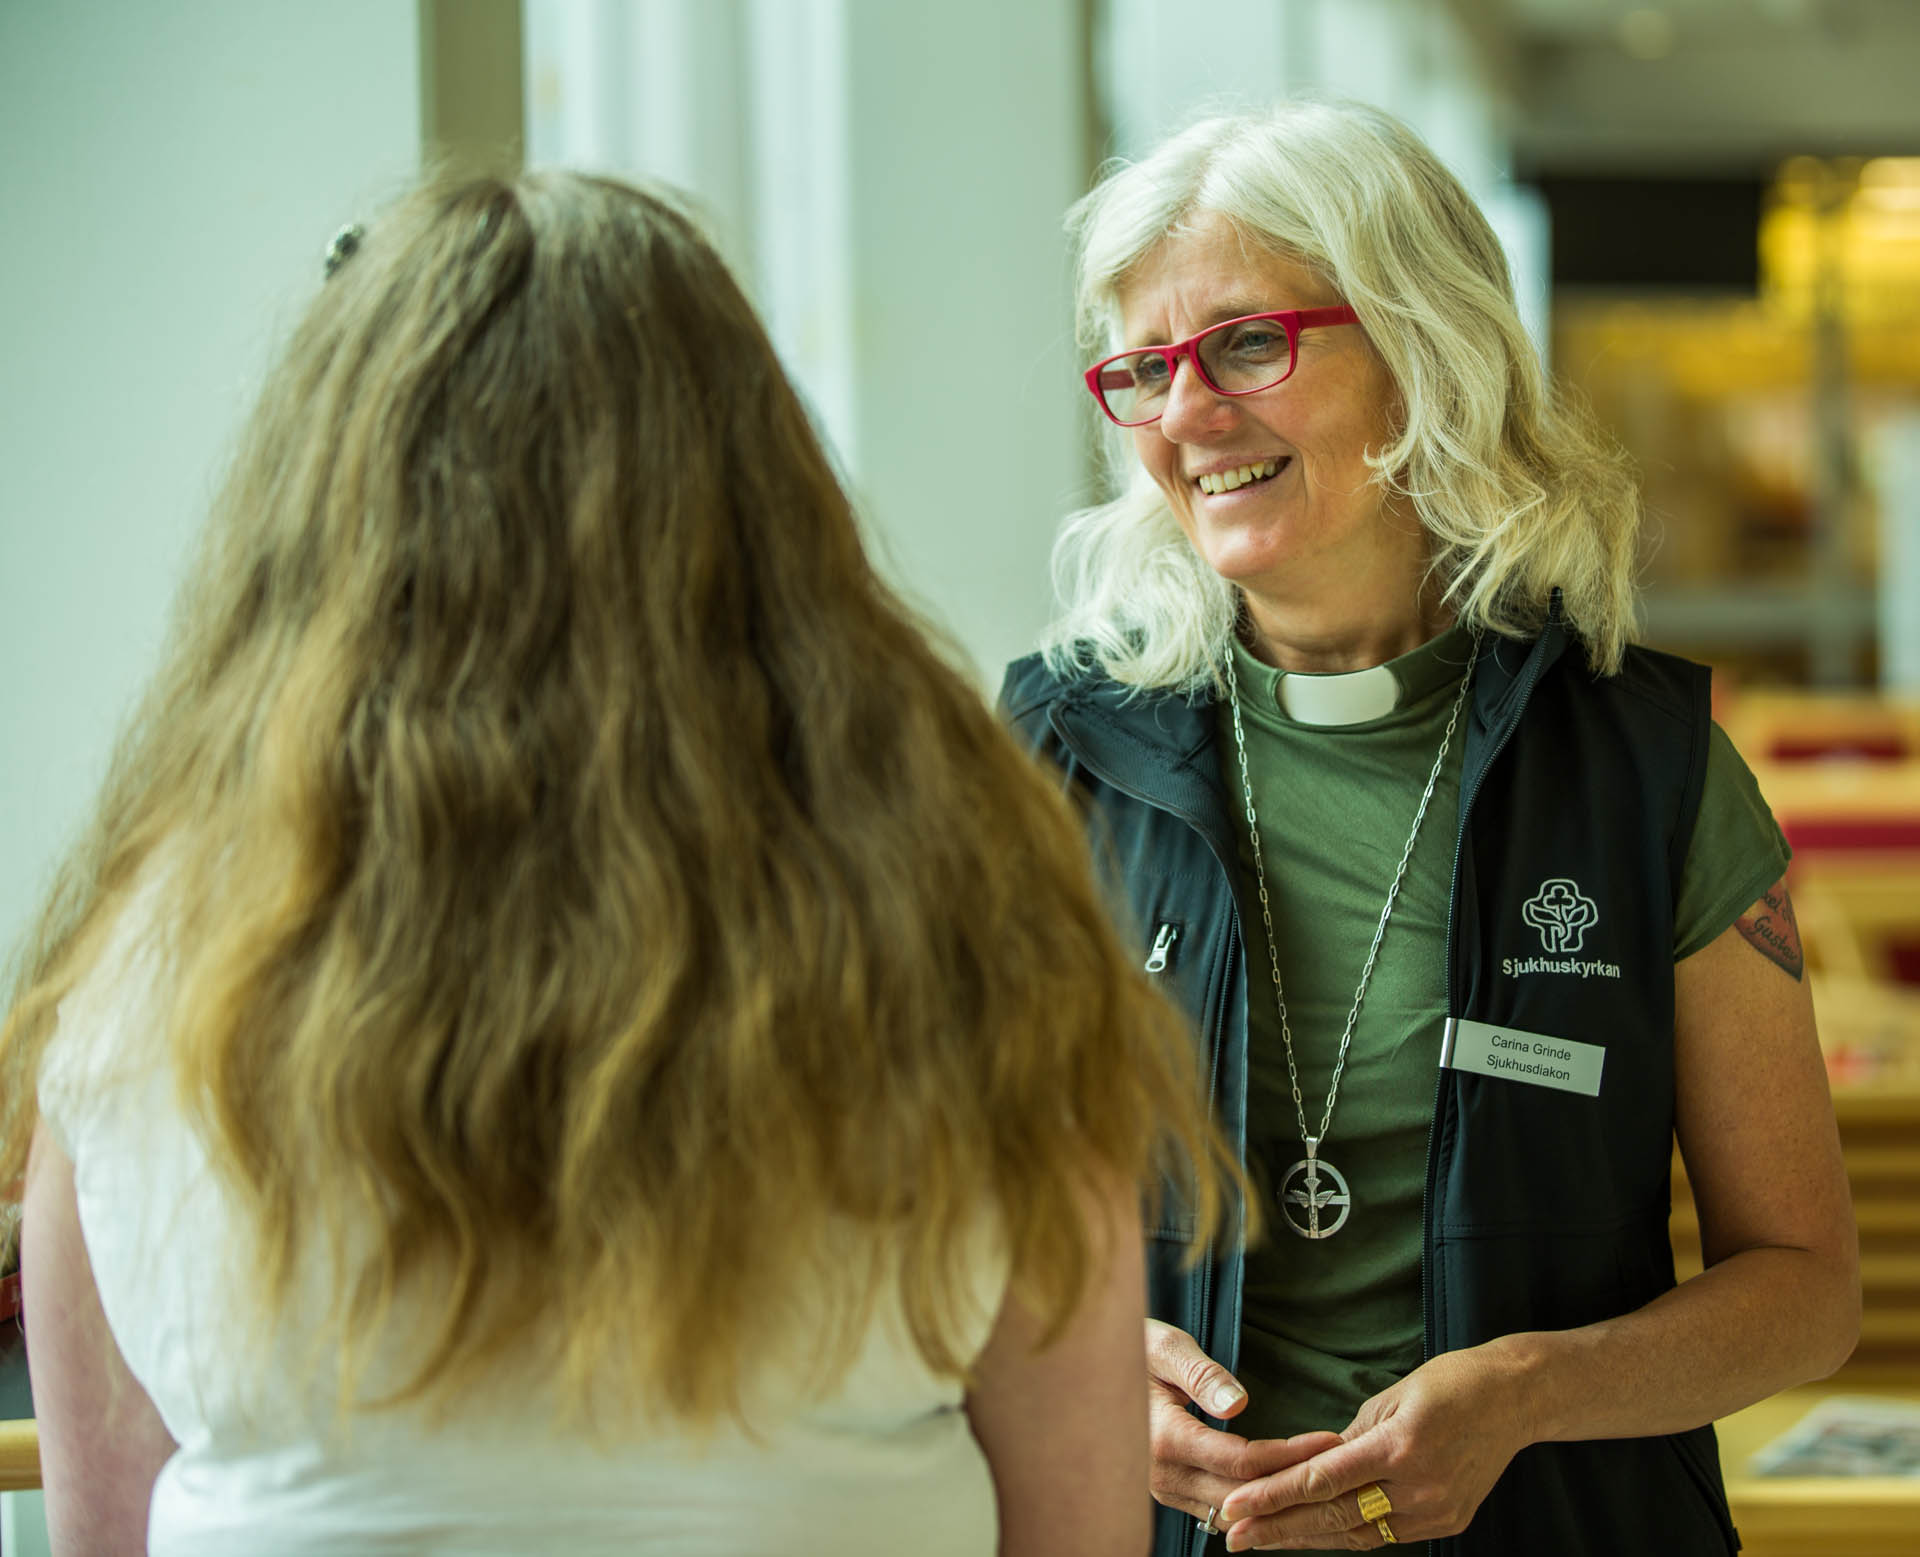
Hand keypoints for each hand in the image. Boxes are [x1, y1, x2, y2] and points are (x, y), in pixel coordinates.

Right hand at [1144, 1319, 1340, 1526]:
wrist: (1089, 1372)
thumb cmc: (1131, 1347)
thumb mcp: (1165, 1347)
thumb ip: (1202, 1374)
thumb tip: (1238, 1403)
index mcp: (1164, 1439)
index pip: (1242, 1461)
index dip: (1290, 1455)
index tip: (1330, 1441)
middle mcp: (1162, 1475)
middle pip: (1243, 1494)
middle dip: (1294, 1482)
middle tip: (1341, 1465)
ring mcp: (1163, 1489)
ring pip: (1232, 1510)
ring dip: (1276, 1499)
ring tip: (1322, 1481)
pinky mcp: (1168, 1492)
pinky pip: (1217, 1510)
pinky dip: (1253, 1503)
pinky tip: (1284, 1490)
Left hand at [1216, 1343, 1534, 1549]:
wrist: (1514, 1399)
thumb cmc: (1448, 1383)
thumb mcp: (1388, 1398)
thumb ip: (1348, 1439)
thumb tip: (1310, 1466)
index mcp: (1397, 1447)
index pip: (1321, 1481)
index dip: (1273, 1497)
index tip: (1235, 1506)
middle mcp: (1417, 1486)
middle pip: (1334, 1518)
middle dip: (1278, 1528)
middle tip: (1232, 1536)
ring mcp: (1435, 1510)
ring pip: (1358, 1535)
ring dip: (1307, 1538)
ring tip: (1262, 1539)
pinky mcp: (1448, 1521)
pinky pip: (1387, 1535)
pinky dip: (1348, 1534)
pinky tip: (1314, 1533)